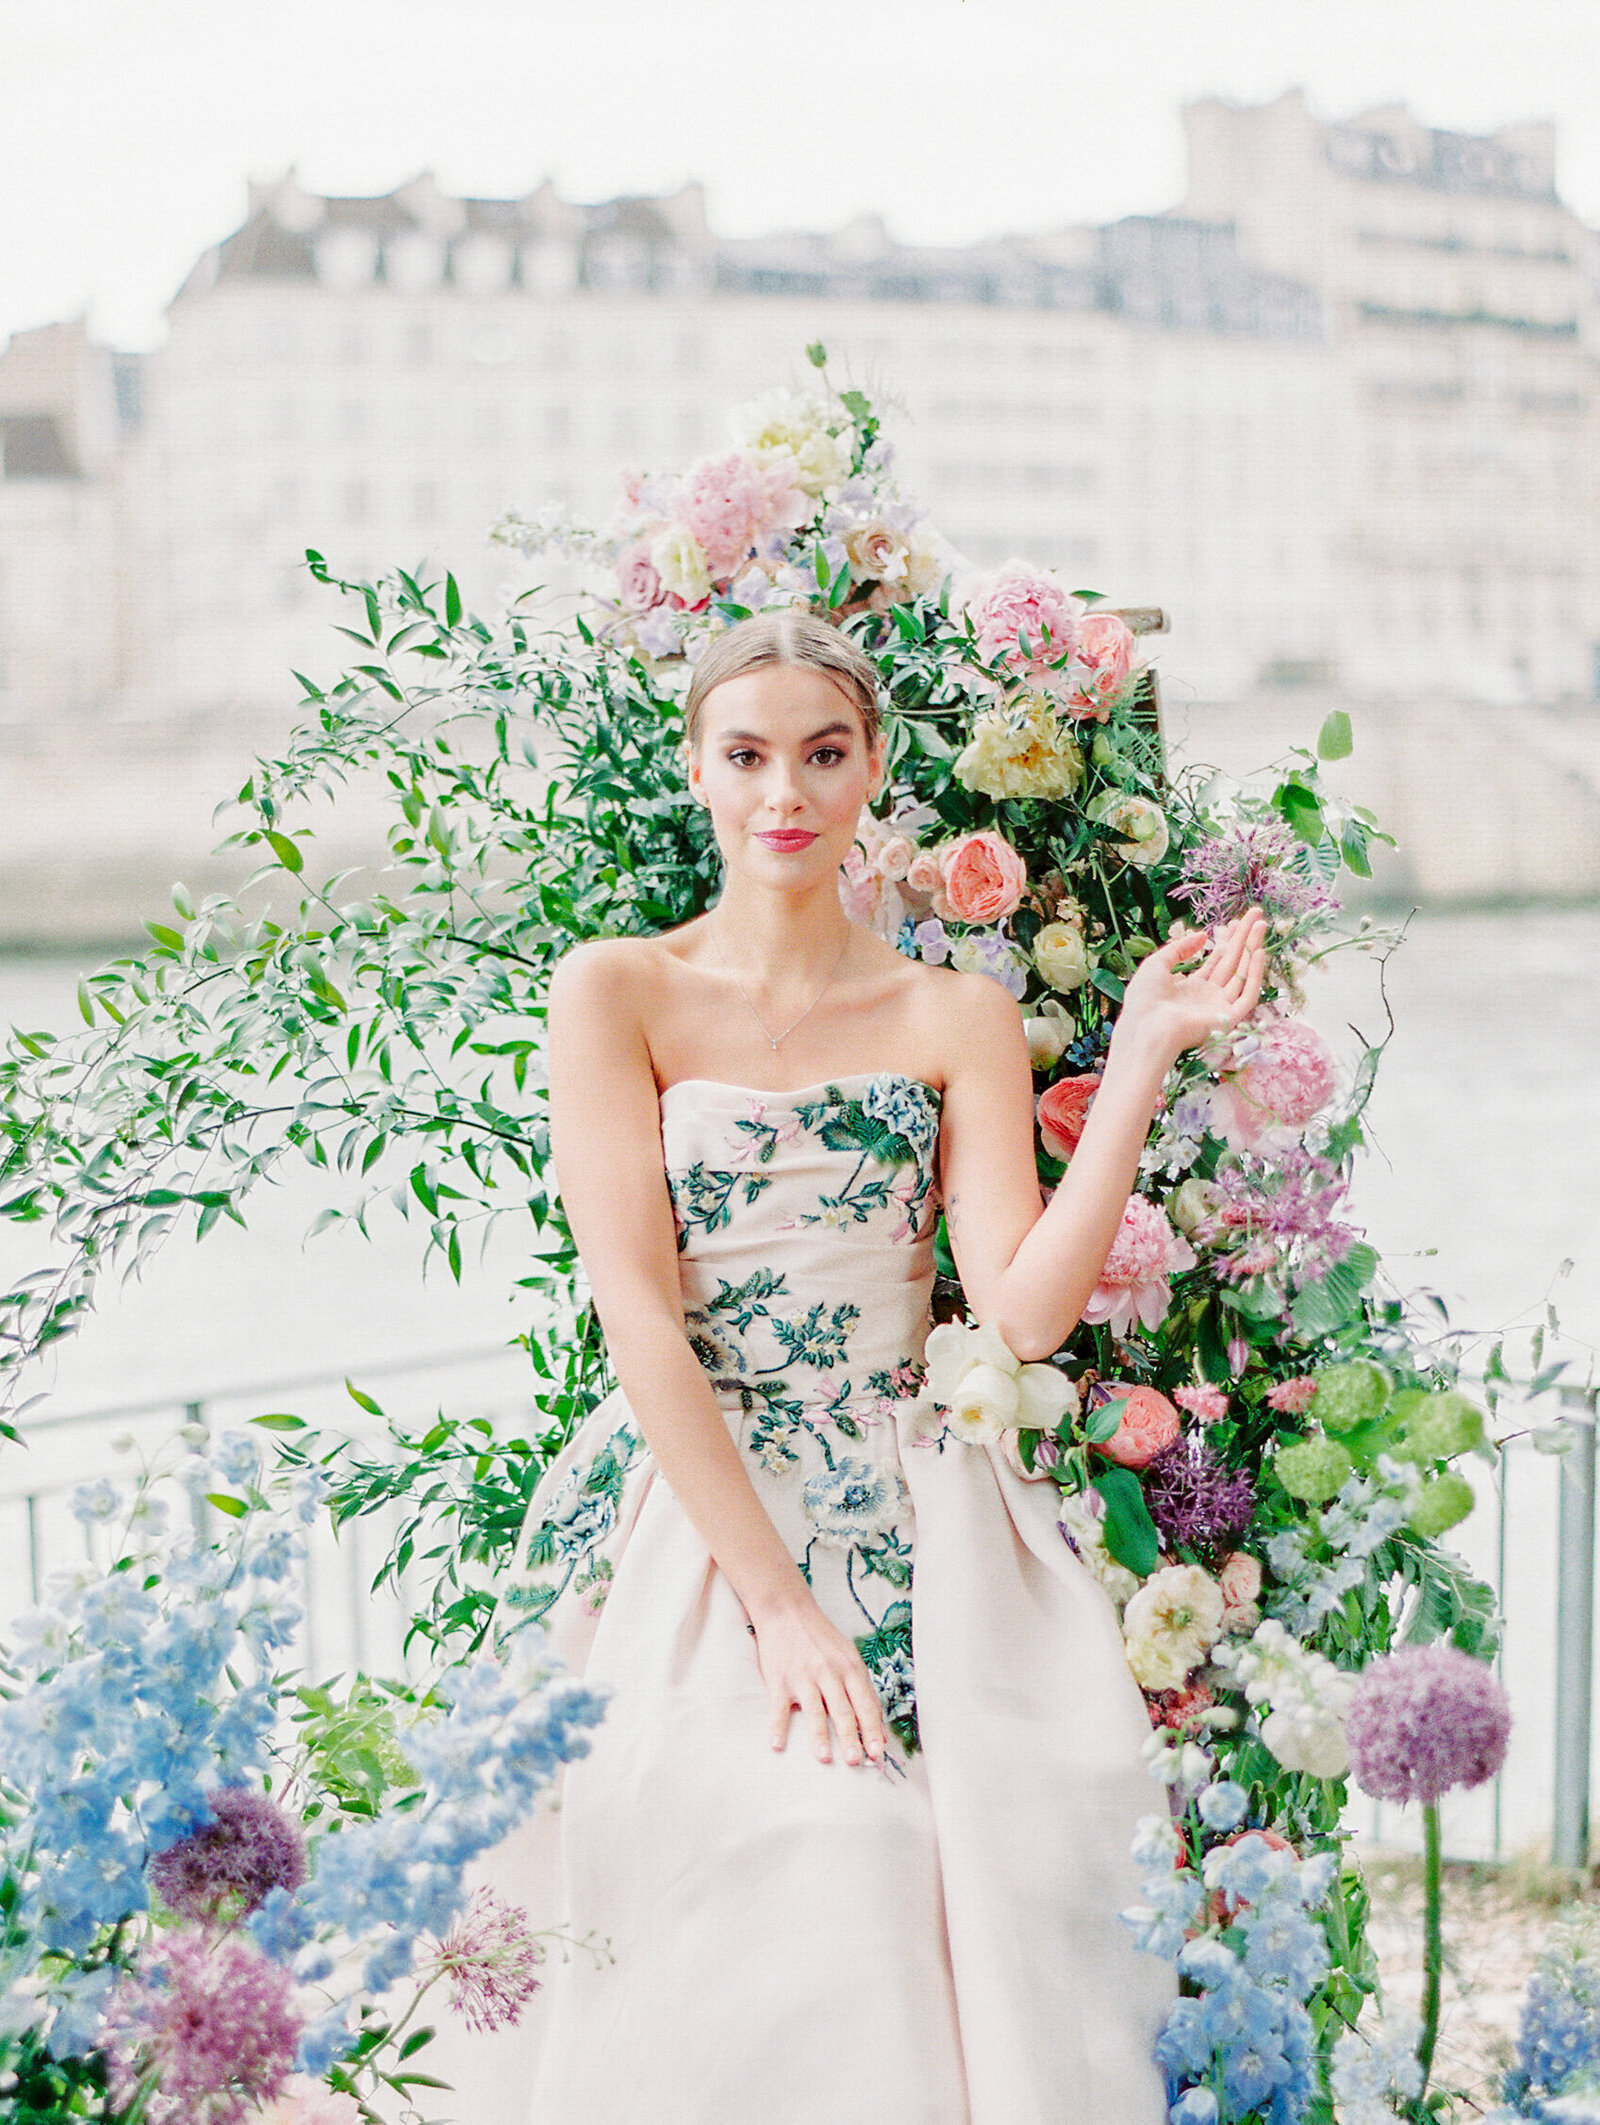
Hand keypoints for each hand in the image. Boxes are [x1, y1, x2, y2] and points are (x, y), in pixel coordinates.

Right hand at [749, 1595, 887, 1767]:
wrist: (787, 1610)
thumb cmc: (821, 1639)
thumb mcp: (849, 1657)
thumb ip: (864, 1691)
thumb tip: (880, 1729)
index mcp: (850, 1667)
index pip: (865, 1703)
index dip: (873, 1729)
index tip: (878, 1752)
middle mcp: (829, 1672)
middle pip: (842, 1709)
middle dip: (851, 1737)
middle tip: (856, 1761)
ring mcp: (803, 1676)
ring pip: (814, 1709)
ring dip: (819, 1735)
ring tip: (825, 1759)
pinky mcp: (779, 1679)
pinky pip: (779, 1707)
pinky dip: (778, 1727)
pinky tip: (778, 1745)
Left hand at [1115, 911, 1267, 1061]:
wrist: (1147, 1027)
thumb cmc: (1145, 999)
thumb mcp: (1156, 964)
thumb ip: (1179, 948)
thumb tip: (1203, 935)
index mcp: (1190, 989)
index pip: (1215, 962)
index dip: (1225, 941)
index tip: (1233, 921)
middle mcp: (1208, 998)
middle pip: (1232, 963)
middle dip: (1243, 938)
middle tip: (1255, 914)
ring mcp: (1220, 1007)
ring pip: (1242, 973)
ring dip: (1252, 948)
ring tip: (1260, 924)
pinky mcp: (1229, 1018)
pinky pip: (1248, 994)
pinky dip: (1255, 974)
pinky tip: (1259, 952)